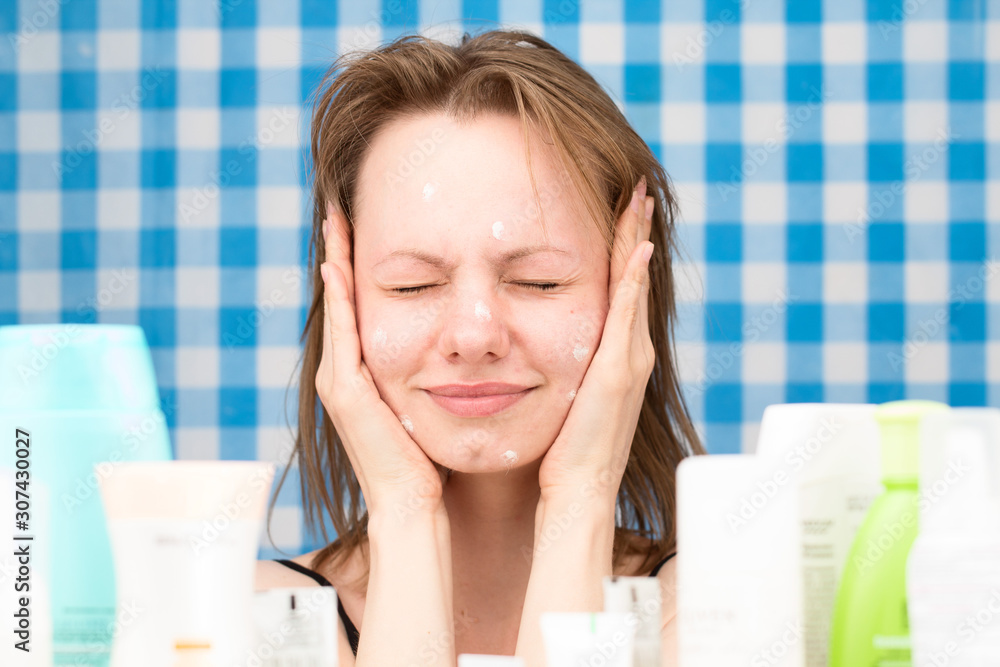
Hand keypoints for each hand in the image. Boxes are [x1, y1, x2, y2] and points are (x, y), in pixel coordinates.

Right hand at [316, 200, 445, 516]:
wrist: (413, 503)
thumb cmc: (429, 457)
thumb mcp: (429, 401)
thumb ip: (433, 371)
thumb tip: (459, 344)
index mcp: (365, 371)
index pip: (359, 304)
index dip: (356, 265)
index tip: (362, 224)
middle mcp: (344, 370)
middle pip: (340, 298)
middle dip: (339, 252)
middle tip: (340, 209)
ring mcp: (340, 379)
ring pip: (336, 307)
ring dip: (335, 262)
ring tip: (336, 221)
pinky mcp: (346, 389)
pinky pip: (343, 331)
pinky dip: (339, 296)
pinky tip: (339, 262)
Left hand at [536, 178, 654, 503]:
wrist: (578, 491)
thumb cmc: (564, 451)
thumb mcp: (561, 397)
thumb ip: (560, 368)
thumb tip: (527, 346)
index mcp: (614, 354)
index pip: (618, 288)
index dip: (620, 248)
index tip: (620, 209)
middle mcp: (629, 350)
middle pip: (633, 276)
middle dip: (635, 231)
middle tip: (637, 189)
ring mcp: (629, 359)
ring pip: (634, 285)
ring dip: (637, 240)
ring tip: (638, 200)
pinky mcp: (619, 371)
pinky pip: (627, 313)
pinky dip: (633, 279)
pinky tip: (636, 246)